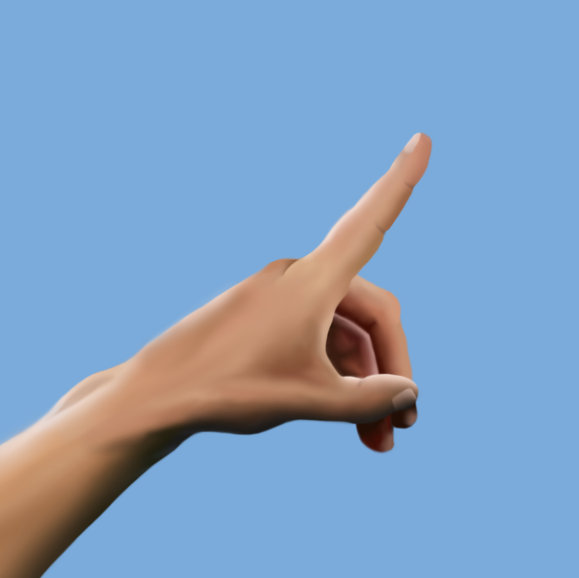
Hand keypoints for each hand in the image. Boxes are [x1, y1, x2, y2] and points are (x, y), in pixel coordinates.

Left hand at [85, 133, 430, 454]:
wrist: (154, 398)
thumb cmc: (227, 392)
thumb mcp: (308, 400)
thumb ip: (366, 400)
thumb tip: (407, 393)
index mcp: (314, 280)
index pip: (371, 221)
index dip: (402, 181)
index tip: (423, 137)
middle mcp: (298, 279)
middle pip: (370, 316)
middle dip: (390, 370)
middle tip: (404, 424)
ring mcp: (277, 300)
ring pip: (342, 336)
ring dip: (362, 385)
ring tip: (375, 440)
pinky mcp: (258, 321)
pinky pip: (311, 340)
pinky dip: (331, 377)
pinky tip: (340, 418)